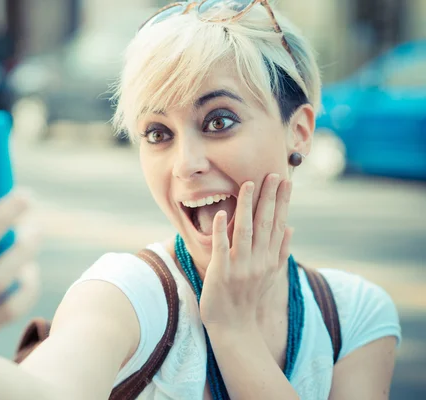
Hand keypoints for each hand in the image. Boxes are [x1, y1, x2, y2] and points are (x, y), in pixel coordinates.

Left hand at [199, 173, 292, 330]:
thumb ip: (280, 251)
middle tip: (272, 173)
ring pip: (245, 231)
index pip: (279, 225)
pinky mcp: (221, 272)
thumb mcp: (270, 276)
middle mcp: (259, 261)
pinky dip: (221, 230)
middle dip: (269, 197)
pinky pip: (222, 247)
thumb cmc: (249, 299)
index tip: (286, 181)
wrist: (234, 327)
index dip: (282, 202)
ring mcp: (240, 266)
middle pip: (265, 224)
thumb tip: (291, 226)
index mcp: (270, 260)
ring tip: (249, 184)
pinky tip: (221, 213)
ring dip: (247, 207)